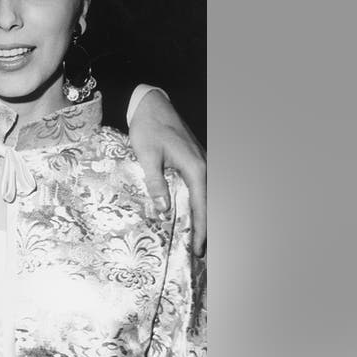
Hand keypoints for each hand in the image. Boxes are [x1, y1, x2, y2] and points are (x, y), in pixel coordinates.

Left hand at [129, 90, 206, 255]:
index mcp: (195, 168)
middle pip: (210, 204)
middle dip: (207, 228)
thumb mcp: (147, 157)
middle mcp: (204, 166)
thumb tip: (163, 211)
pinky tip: (192, 214)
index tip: (198, 249)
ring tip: (198, 238)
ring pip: (207, 196)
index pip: (202, 206)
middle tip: (200, 252)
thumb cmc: (148, 128)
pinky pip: (201, 187)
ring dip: (204, 217)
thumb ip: (156, 184)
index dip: (201, 229)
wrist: (151, 105)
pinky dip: (200, 203)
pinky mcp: (195, 161)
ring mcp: (201, 163)